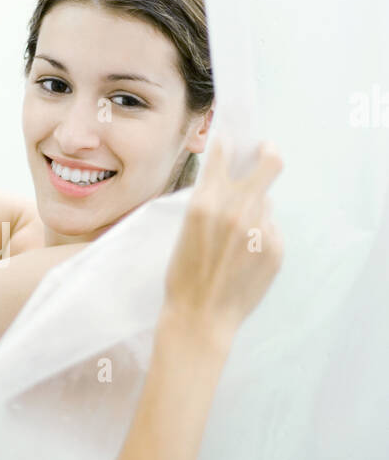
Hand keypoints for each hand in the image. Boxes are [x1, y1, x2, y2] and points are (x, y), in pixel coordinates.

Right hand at [162, 138, 283, 349]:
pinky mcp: (275, 249)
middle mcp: (236, 211)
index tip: (233, 141)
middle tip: (266, 152)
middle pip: (271, 163)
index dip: (229, 145)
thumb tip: (233, 180)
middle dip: (269, 152)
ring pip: (267, 202)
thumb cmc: (184, 276)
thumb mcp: (185, 230)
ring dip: (256, 209)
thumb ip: (209, 200)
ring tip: (237, 238)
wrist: (201, 318)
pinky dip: (260, 238)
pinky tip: (243, 259)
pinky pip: (271, 230)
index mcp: (205, 203)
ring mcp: (260, 230)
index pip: (224, 154)